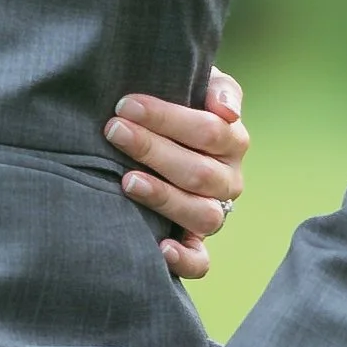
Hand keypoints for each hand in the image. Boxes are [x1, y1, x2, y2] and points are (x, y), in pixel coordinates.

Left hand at [106, 71, 247, 280]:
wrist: (160, 137)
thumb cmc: (177, 104)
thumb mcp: (199, 85)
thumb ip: (217, 88)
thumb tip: (227, 111)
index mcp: (232, 141)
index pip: (209, 131)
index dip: (168, 118)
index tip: (125, 104)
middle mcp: (228, 180)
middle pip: (199, 172)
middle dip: (153, 149)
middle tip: (114, 130)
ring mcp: (214, 213)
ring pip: (201, 214)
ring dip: (164, 197)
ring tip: (127, 180)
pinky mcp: (196, 242)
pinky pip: (201, 262)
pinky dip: (184, 259)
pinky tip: (160, 248)